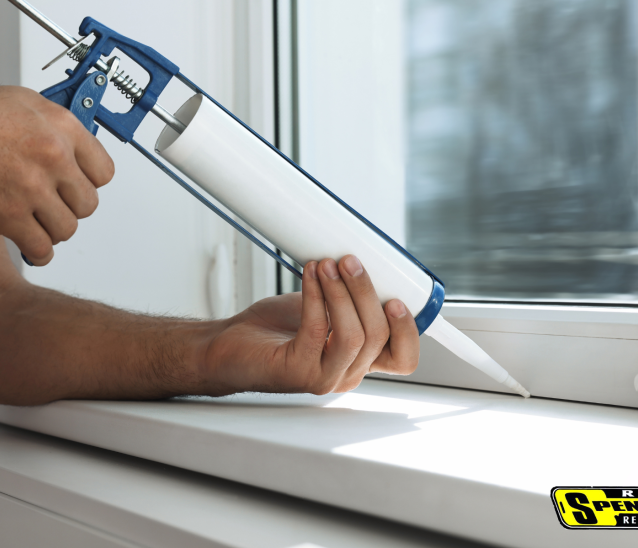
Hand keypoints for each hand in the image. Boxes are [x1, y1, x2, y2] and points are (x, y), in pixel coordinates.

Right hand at [0, 86, 114, 265]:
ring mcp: (32, 188)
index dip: (89, 183)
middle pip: (88, 203)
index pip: (104, 171)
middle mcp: (52, 156)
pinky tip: (30, 245)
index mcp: (60, 126)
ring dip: (53, 230)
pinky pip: (42, 248)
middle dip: (70, 208)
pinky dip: (38, 252)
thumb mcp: (18, 102)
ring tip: (37, 223)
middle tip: (52, 206)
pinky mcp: (10, 216)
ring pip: (67, 229)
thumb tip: (72, 146)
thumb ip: (51, 125)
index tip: (77, 188)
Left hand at [201, 255, 419, 394]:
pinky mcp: (297, 372)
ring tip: (327, 265)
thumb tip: (361, 259)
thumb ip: (347, 296)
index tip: (397, 298)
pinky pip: (317, 330)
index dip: (408, 332)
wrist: (229, 346)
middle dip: (366, 292)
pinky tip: (309, 275)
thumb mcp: (322, 307)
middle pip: (378, 337)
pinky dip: (315, 296)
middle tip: (349, 261)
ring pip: (354, 336)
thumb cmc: (275, 328)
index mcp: (359, 359)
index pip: (403, 359)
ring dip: (342, 293)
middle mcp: (346, 372)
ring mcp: (323, 377)